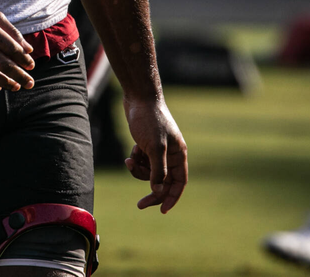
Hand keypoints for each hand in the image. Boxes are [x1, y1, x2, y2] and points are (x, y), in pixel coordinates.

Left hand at [123, 95, 187, 212]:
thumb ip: (158, 170)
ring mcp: (158, 150)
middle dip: (153, 192)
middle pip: (164, 181)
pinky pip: (142, 163)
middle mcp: (171, 154)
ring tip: (130, 160)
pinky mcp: (146, 145)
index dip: (173, 197)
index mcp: (178, 154)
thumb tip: (158, 191)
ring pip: (150, 173)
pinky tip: (131, 151)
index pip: (179, 182)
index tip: (163, 211)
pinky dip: (135, 161)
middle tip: (140, 205)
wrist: (138, 98)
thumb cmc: (150, 120)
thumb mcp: (155, 147)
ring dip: (139, 171)